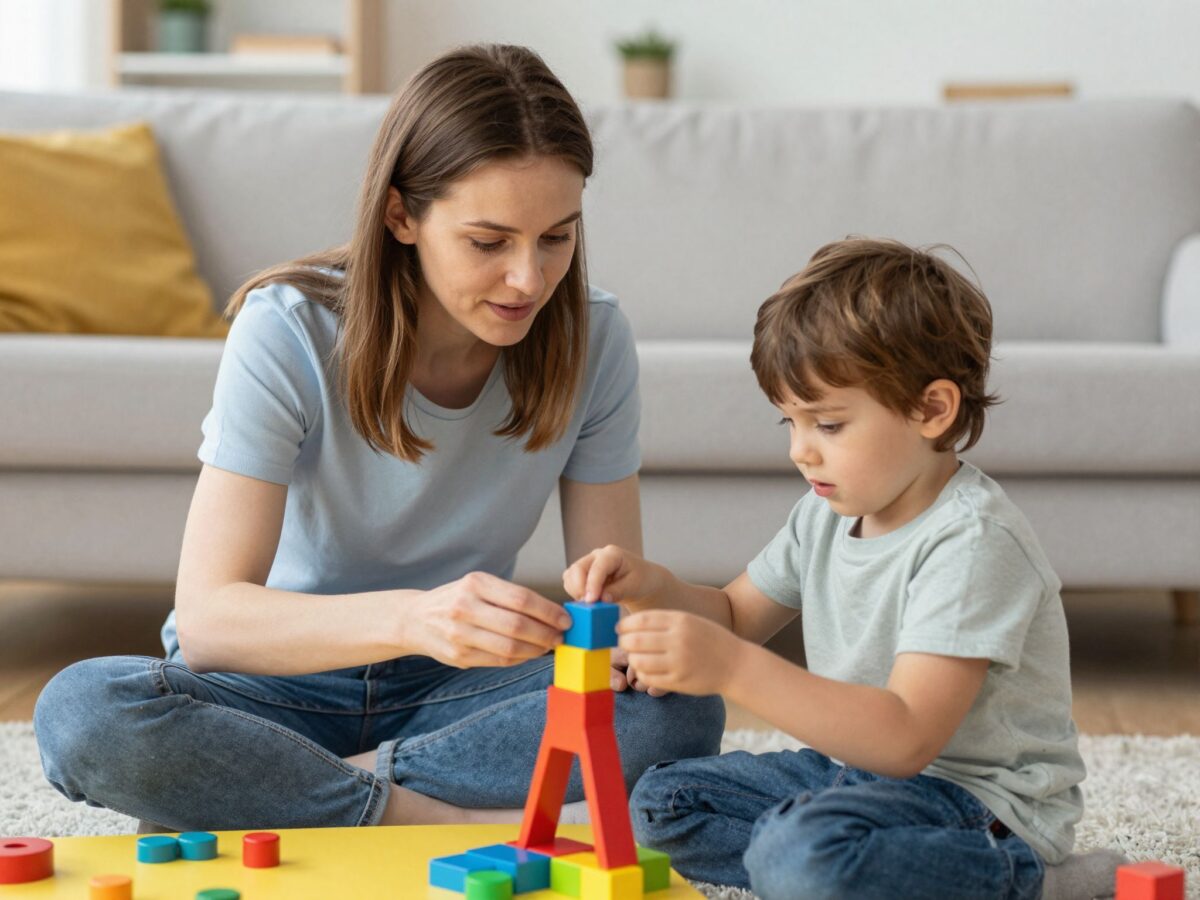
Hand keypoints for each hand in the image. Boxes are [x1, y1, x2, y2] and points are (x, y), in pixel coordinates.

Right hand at [406, 572, 570, 667]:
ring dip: (536, 650)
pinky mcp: (458, 656)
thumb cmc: (457, 599)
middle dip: (546, 634)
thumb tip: (552, 614)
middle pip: (517, 625)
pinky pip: (498, 661)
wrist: (416, 619)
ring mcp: (459, 634)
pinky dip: (519, 659)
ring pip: (509, 647)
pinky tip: (528, 654)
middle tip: (561, 637)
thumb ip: (509, 597)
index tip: (566, 620)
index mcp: (475, 583)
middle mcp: (465, 607)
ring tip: (548, 647)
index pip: (521, 599)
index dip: (548, 612)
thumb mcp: (478, 586)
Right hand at [562, 544, 665, 609]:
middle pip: (577, 568)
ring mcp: (588, 563)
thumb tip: (601, 599)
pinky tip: (586, 601)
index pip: (597, 567)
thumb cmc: (641, 580)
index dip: (592, 584)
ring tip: (589, 604)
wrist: (641, 580)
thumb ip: (618, 592)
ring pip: (570, 575)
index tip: (591, 601)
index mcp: (612, 554)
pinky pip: (570, 581)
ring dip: (575, 591)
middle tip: (588, 605)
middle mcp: (596, 555)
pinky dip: (574, 592)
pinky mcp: (582, 573)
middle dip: (579, 588)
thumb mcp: (634, 586)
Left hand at [618, 610, 743, 695]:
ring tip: (635, 657)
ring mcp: (678, 663)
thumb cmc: (710, 640)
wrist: (737, 665)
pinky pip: (648, 678)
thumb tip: (630, 624)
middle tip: (624, 644)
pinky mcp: (678, 682)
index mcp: (680, 621)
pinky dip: (641, 673)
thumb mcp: (690, 621)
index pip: (641, 620)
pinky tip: (645, 670)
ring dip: (632, 659)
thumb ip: (664, 621)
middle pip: (635, 641)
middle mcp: (678, 640)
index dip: (625, 624)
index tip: (620, 628)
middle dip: (624, 642)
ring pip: (638, 661)